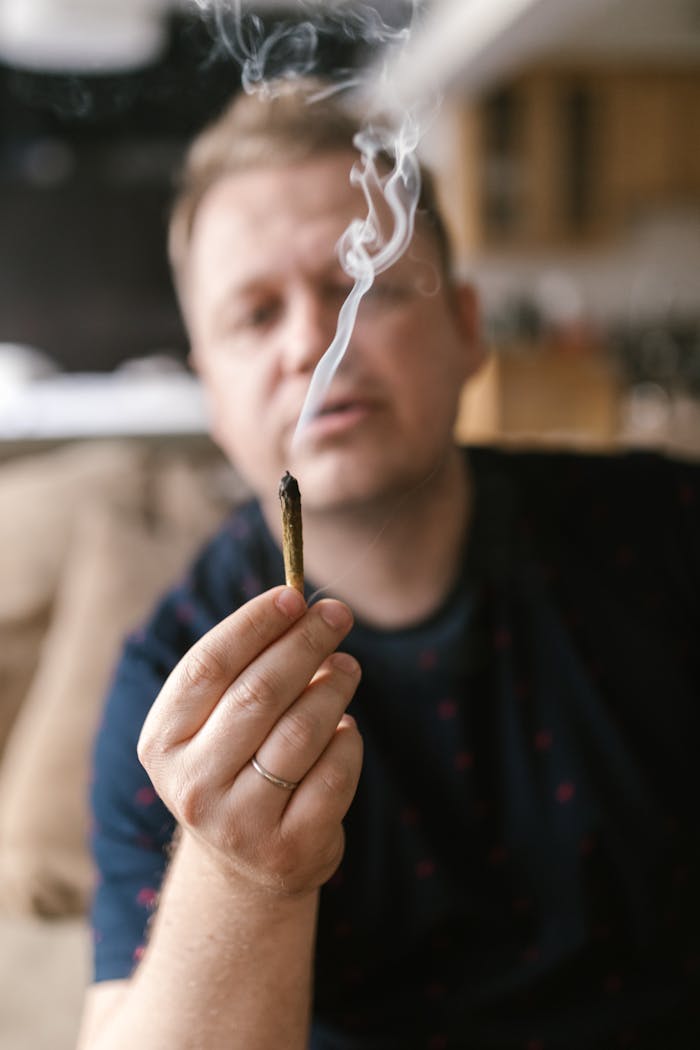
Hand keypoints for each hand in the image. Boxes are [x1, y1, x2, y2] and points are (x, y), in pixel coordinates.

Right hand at [137, 586, 362, 896]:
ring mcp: (240, 822)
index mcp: (163, 741)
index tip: (293, 596)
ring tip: (346, 667)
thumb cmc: (234, 764)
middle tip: (337, 615)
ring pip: (301, 731)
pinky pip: (334, 773)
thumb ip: (245, 668)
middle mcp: (193, 784)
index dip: (253, 624)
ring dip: (334, 686)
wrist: (244, 864)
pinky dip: (348, 739)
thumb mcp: (217, 721)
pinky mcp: (289, 847)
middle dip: (305, 643)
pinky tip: (345, 728)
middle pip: (258, 693)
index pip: (208, 666)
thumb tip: (302, 607)